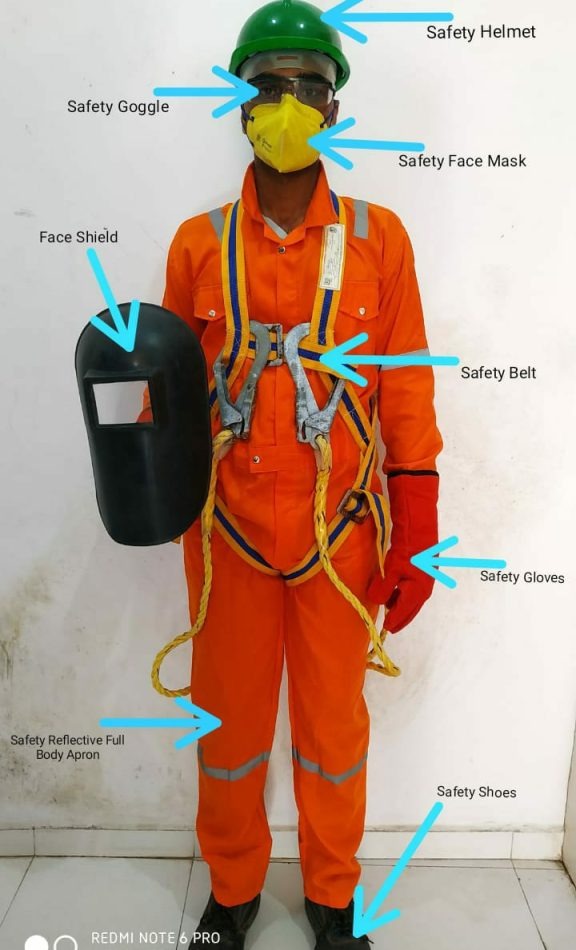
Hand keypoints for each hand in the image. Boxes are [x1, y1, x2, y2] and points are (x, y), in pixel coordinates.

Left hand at [367, 473, 438, 632]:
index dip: (394, 622)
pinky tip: (394, 591)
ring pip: (411, 598)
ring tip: (388, 607)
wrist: (419, 523)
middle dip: (399, 616)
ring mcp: (425, 578)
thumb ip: (383, 588)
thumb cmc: (407, 547)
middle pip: (411, 608)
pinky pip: (411, 588)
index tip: (384, 630)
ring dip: (400, 604)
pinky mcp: (422, 569)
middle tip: (388, 625)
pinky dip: (402, 594)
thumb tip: (376, 602)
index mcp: (419, 591)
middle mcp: (424, 587)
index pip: (404, 612)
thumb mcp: (392, 568)